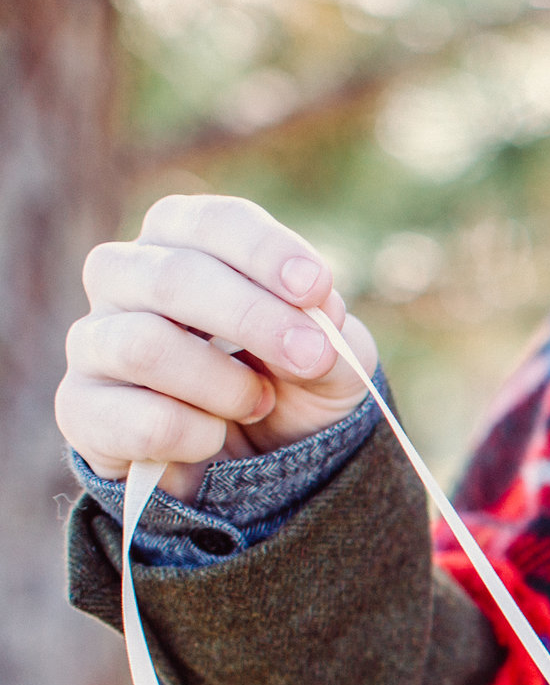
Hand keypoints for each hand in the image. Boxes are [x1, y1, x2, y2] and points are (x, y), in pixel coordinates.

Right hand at [57, 195, 377, 500]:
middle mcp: (124, 277)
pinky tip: (214, 438)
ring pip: (145, 347)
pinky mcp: (83, 407)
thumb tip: (319, 311)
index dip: (264, 251)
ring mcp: (94, 340)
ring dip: (224, 385)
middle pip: (171, 276)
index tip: (316, 288)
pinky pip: (139, 421)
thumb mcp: (330, 359)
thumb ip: (330, 334)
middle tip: (312, 356)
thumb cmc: (288, 383)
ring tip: (259, 403)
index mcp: (183, 241)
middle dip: (252, 318)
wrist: (257, 462)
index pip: (212, 222)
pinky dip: (196, 436)